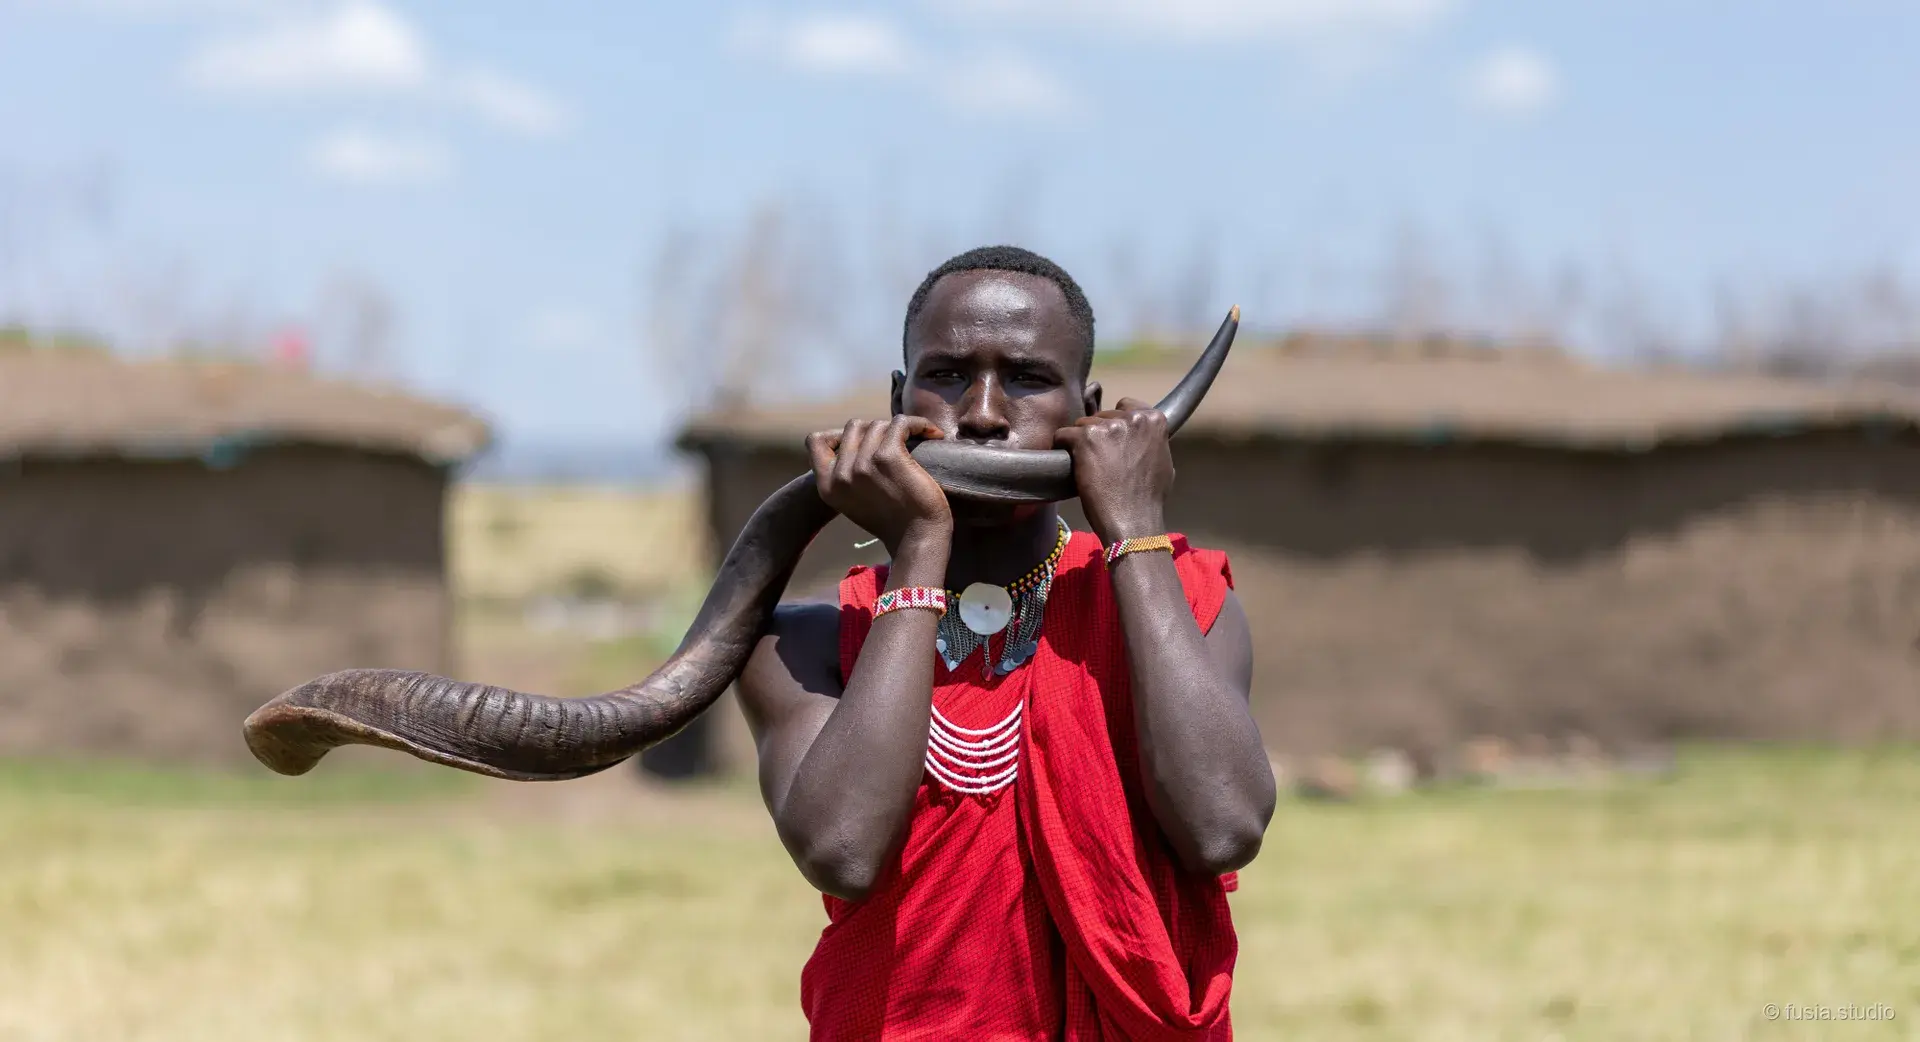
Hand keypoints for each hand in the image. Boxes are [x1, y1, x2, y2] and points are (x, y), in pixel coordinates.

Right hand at [807, 416, 952, 555]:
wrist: (918, 540)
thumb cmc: (893, 521)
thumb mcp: (854, 501)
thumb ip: (845, 475)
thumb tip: (855, 439)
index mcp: (827, 486)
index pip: (816, 441)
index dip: (839, 435)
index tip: (863, 443)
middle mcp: (841, 475)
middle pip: (854, 427)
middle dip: (876, 431)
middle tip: (898, 443)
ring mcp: (863, 465)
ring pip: (878, 424)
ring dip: (900, 429)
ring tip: (917, 440)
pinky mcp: (888, 457)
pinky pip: (901, 423)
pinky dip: (919, 424)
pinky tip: (932, 433)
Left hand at [1052, 397, 1172, 542]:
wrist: (1133, 521)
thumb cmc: (1148, 498)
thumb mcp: (1163, 462)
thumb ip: (1152, 441)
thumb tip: (1145, 437)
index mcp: (1153, 419)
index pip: (1125, 405)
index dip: (1115, 424)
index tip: (1112, 441)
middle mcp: (1132, 418)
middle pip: (1101, 415)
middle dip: (1098, 434)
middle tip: (1099, 460)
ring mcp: (1108, 426)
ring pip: (1081, 424)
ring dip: (1080, 442)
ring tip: (1087, 466)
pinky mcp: (1085, 438)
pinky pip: (1062, 434)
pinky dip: (1062, 448)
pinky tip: (1069, 464)